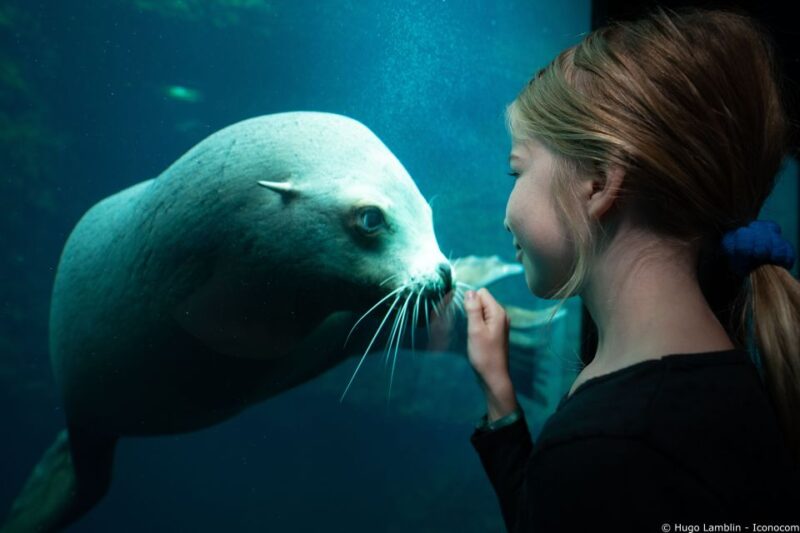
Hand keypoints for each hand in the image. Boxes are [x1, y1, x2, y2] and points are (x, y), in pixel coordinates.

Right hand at [464, 288, 516, 419]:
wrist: (493, 376)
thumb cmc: (484, 354)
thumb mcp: (475, 330)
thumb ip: (473, 309)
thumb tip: (469, 292)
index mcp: (498, 312)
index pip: (481, 293)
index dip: (471, 301)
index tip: (467, 317)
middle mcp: (501, 315)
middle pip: (482, 300)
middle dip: (472, 309)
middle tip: (469, 326)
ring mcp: (499, 323)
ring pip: (482, 310)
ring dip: (473, 317)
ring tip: (471, 332)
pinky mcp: (495, 331)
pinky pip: (484, 319)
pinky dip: (477, 324)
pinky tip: (475, 335)